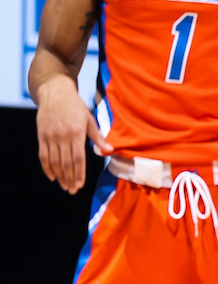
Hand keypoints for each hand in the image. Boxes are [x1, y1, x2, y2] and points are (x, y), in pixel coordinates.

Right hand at [36, 75, 111, 193]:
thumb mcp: (90, 120)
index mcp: (77, 132)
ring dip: (59, 176)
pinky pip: (43, 155)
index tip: (80, 185)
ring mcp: (50, 136)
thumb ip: (98, 137)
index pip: (78, 158)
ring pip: (54, 161)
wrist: (56, 92)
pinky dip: (47, 167)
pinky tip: (52, 176)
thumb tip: (110, 151)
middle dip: (69, 178)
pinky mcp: (41, 135)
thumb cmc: (77, 106)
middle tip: (72, 190)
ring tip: (64, 186)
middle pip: (65, 162)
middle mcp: (63, 136)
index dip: (79, 173)